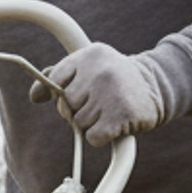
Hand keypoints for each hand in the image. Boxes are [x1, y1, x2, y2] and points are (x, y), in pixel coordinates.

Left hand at [29, 44, 165, 149]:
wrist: (157, 87)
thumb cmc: (114, 80)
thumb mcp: (89, 68)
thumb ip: (59, 77)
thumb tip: (34, 95)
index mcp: (90, 55)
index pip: (55, 80)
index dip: (62, 91)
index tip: (80, 90)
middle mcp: (100, 71)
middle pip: (66, 105)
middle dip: (78, 109)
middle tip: (100, 101)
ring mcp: (111, 93)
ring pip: (78, 123)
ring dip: (91, 123)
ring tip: (110, 109)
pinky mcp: (121, 115)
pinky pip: (92, 137)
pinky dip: (101, 136)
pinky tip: (115, 123)